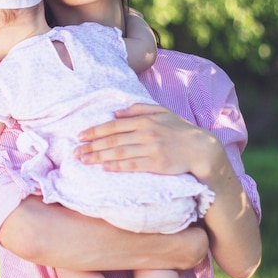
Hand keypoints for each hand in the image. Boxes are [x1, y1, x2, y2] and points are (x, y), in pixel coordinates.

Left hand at [74, 103, 223, 180]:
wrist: (202, 149)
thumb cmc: (179, 130)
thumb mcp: (161, 112)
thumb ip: (138, 109)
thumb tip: (115, 111)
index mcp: (144, 120)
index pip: (114, 125)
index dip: (95, 131)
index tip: (80, 135)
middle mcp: (145, 134)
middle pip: (112, 140)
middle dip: (91, 146)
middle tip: (75, 151)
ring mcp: (151, 150)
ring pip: (119, 153)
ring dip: (98, 157)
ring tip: (83, 160)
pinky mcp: (156, 164)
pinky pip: (132, 166)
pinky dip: (117, 166)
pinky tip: (104, 168)